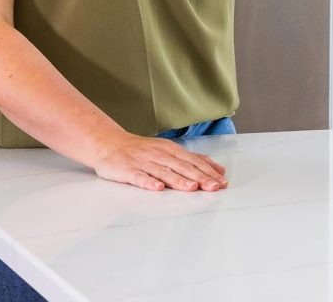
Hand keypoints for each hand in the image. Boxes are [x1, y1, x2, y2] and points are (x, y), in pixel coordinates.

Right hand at [93, 132, 227, 191]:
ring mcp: (144, 162)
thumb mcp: (169, 151)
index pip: (194, 161)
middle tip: (213, 187)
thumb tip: (218, 169)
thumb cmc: (143, 151)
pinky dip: (148, 182)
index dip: (208, 172)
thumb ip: (192, 160)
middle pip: (182, 167)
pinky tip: (157, 188)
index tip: (222, 182)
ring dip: (179, 180)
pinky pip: (139, 177)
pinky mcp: (127, 170)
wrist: (110, 144)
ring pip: (164, 172)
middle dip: (199, 177)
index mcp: (171, 150)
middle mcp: (160, 155)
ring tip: (192, 188)